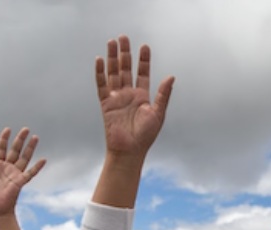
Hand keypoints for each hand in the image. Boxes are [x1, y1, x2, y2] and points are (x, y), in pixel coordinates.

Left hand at [0, 127, 45, 218]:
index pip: (1, 148)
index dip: (4, 139)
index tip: (8, 130)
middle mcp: (8, 167)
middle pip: (15, 150)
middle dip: (20, 139)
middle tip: (26, 129)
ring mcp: (15, 174)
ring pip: (24, 158)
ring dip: (30, 148)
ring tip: (35, 137)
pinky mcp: (21, 181)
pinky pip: (31, 173)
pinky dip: (37, 167)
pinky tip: (43, 159)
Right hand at [95, 36, 173, 156]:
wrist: (129, 151)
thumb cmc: (145, 136)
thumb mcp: (158, 113)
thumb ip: (163, 94)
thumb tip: (171, 77)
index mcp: (142, 96)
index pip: (142, 73)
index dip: (143, 60)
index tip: (144, 46)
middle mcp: (128, 94)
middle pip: (126, 69)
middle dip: (125, 53)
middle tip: (123, 37)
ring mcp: (116, 98)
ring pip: (113, 73)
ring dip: (112, 58)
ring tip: (112, 42)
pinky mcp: (106, 104)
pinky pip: (101, 85)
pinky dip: (100, 73)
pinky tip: (99, 60)